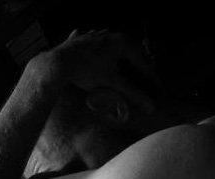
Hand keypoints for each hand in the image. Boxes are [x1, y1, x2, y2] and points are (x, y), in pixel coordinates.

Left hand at [38, 29, 158, 113]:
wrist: (58, 63)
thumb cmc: (87, 71)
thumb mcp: (113, 83)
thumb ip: (133, 94)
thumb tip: (152, 107)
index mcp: (121, 42)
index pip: (142, 61)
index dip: (151, 76)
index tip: (157, 88)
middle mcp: (110, 34)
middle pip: (130, 50)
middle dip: (138, 63)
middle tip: (145, 76)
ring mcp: (94, 35)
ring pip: (113, 43)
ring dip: (120, 53)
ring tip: (126, 63)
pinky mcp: (81, 39)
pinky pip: (93, 40)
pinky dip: (98, 47)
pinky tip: (97, 49)